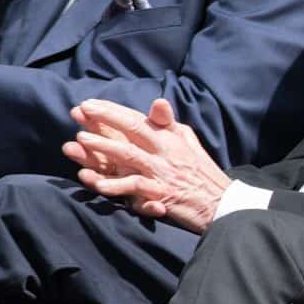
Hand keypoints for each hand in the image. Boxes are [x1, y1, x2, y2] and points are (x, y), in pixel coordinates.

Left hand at [59, 98, 228, 230]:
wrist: (222, 202)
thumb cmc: (201, 172)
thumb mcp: (188, 142)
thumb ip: (168, 125)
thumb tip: (158, 101)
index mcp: (169, 139)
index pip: (138, 119)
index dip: (112, 110)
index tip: (89, 104)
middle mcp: (164, 152)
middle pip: (132, 131)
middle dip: (105, 119)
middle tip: (81, 111)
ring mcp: (162, 173)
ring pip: (129, 155)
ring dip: (104, 147)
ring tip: (80, 140)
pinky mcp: (161, 194)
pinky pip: (136, 187)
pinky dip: (117, 185)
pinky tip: (98, 184)